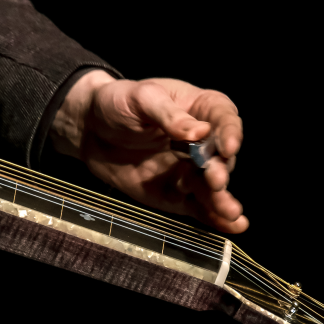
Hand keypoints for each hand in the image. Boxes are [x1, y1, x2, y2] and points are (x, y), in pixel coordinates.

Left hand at [49, 70, 247, 233]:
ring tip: (230, 212)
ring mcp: (190, 170)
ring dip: (222, 200)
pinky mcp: (176, 194)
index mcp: (200, 108)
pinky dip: (214, 218)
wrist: (90, 130)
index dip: (230, 133)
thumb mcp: (141, 98)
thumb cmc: (118, 103)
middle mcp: (202, 142)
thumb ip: (168, 114)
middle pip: (221, 157)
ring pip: (212, 187)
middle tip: (215, 180)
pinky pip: (197, 207)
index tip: (227, 147)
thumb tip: (199, 132)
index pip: (224, 118)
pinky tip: (233, 226)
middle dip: (220, 170)